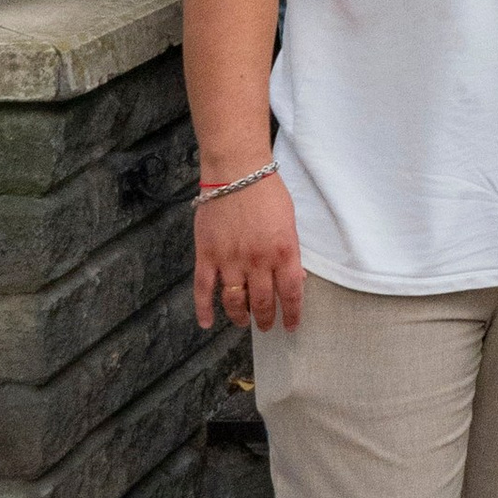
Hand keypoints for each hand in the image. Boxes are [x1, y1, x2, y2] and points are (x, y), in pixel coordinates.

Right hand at [194, 173, 303, 335]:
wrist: (237, 171)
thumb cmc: (268, 192)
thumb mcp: (290, 222)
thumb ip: (290, 253)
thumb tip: (294, 280)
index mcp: (283, 252)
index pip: (290, 294)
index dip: (291, 314)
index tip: (290, 325)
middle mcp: (257, 261)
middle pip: (261, 302)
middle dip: (265, 318)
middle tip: (267, 325)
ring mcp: (229, 260)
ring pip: (234, 301)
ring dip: (240, 316)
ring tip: (244, 322)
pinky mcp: (207, 255)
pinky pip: (203, 290)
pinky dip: (203, 309)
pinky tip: (207, 322)